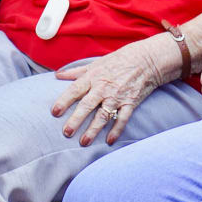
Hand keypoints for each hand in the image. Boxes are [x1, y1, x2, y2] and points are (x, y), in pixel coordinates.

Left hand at [51, 35, 176, 145]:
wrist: (147, 59)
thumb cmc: (119, 60)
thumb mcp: (97, 62)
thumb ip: (77, 71)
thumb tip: (58, 74)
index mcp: (94, 76)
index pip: (75, 89)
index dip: (64, 100)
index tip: (54, 112)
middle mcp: (104, 87)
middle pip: (87, 105)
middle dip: (76, 119)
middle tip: (66, 132)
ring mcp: (118, 96)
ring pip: (103, 115)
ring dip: (93, 129)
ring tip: (84, 142)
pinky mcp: (130, 102)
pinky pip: (122, 118)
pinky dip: (116, 130)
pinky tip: (109, 141)